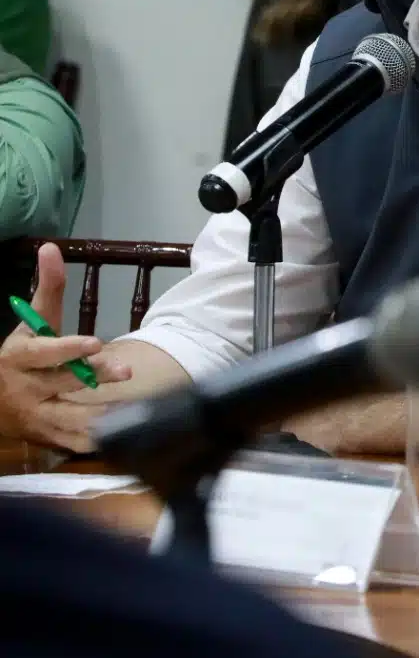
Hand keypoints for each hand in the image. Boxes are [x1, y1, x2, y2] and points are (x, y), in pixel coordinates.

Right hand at [0, 244, 129, 451]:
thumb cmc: (21, 356)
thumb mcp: (31, 324)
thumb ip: (47, 289)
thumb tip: (52, 247)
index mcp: (22, 357)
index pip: (46, 353)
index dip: (69, 348)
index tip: (95, 343)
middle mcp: (29, 385)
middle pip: (64, 382)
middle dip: (95, 377)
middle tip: (126, 371)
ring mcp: (38, 412)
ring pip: (69, 415)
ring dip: (97, 414)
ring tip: (127, 413)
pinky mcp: (48, 434)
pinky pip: (71, 440)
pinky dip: (90, 441)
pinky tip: (114, 439)